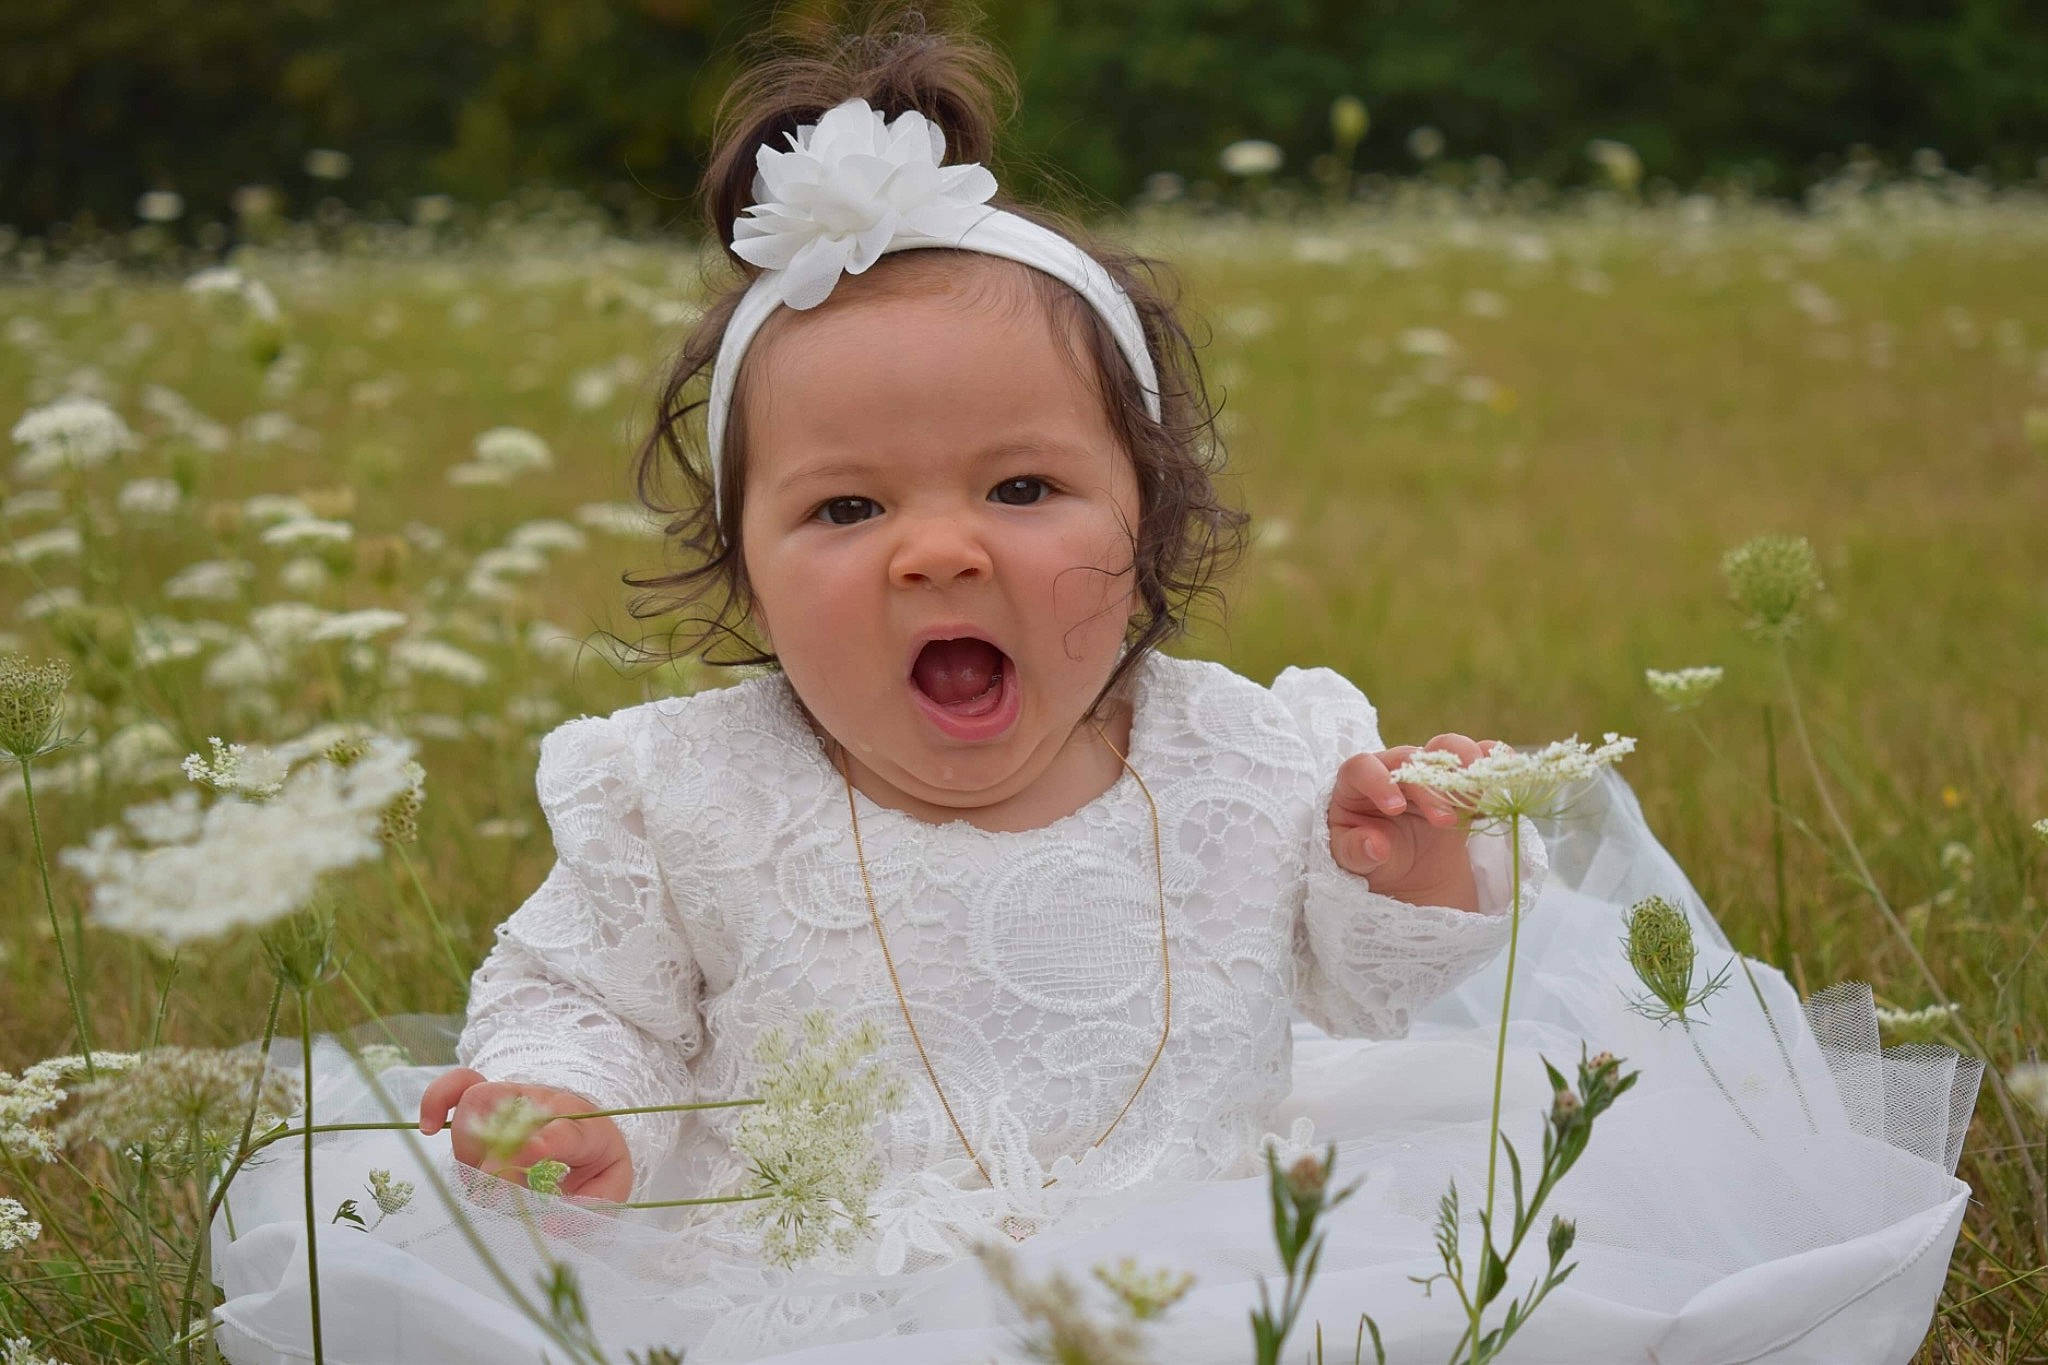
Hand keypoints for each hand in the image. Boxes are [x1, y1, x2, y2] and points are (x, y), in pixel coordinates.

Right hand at [418, 1068, 633, 1200]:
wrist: (592, 1136)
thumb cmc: (596, 1165)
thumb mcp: (609, 1189)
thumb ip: (589, 1209)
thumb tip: (549, 1224)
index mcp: (586, 1129)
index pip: (564, 1131)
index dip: (545, 1142)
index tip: (530, 1153)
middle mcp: (547, 1107)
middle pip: (509, 1116)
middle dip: (495, 1153)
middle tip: (500, 1185)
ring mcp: (515, 1101)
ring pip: (477, 1108)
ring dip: (470, 1147)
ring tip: (486, 1175)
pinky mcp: (489, 1101)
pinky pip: (458, 1087)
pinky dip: (439, 1101)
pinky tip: (430, 1127)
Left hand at [1328, 733, 1507, 911]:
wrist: (1406, 867)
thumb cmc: (1369, 855)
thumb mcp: (1353, 861)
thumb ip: (1357, 852)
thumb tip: (1375, 846)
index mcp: (1356, 781)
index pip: (1362, 768)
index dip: (1378, 783)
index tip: (1395, 808)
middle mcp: (1392, 767)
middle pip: (1410, 759)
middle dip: (1430, 789)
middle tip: (1445, 821)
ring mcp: (1428, 769)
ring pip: (1445, 748)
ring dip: (1463, 763)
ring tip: (1477, 790)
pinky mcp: (1459, 778)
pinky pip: (1479, 757)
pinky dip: (1493, 758)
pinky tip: (1506, 769)